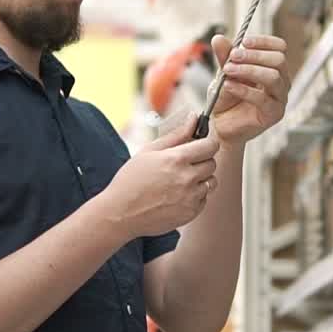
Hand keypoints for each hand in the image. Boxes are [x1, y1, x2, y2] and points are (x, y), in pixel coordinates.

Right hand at [94, 114, 219, 236]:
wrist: (120, 213)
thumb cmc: (131, 180)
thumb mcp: (150, 151)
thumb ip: (177, 134)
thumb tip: (194, 118)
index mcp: (176, 159)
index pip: (211, 145)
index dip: (207, 143)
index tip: (202, 145)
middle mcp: (187, 178)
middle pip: (212, 163)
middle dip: (201, 161)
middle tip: (184, 164)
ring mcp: (190, 197)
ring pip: (211, 182)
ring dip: (200, 179)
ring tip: (180, 181)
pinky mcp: (191, 213)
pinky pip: (204, 198)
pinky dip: (195, 196)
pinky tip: (177, 195)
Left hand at [209, 34, 288, 145]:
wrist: (221, 126)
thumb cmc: (226, 98)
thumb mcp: (223, 73)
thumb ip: (224, 57)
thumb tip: (218, 38)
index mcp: (273, 68)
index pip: (279, 47)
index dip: (264, 42)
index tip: (244, 41)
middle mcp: (281, 81)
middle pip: (279, 60)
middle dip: (254, 55)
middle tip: (232, 57)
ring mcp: (280, 98)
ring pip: (273, 77)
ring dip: (248, 70)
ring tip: (228, 70)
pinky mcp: (274, 114)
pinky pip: (262, 98)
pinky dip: (243, 89)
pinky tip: (228, 86)